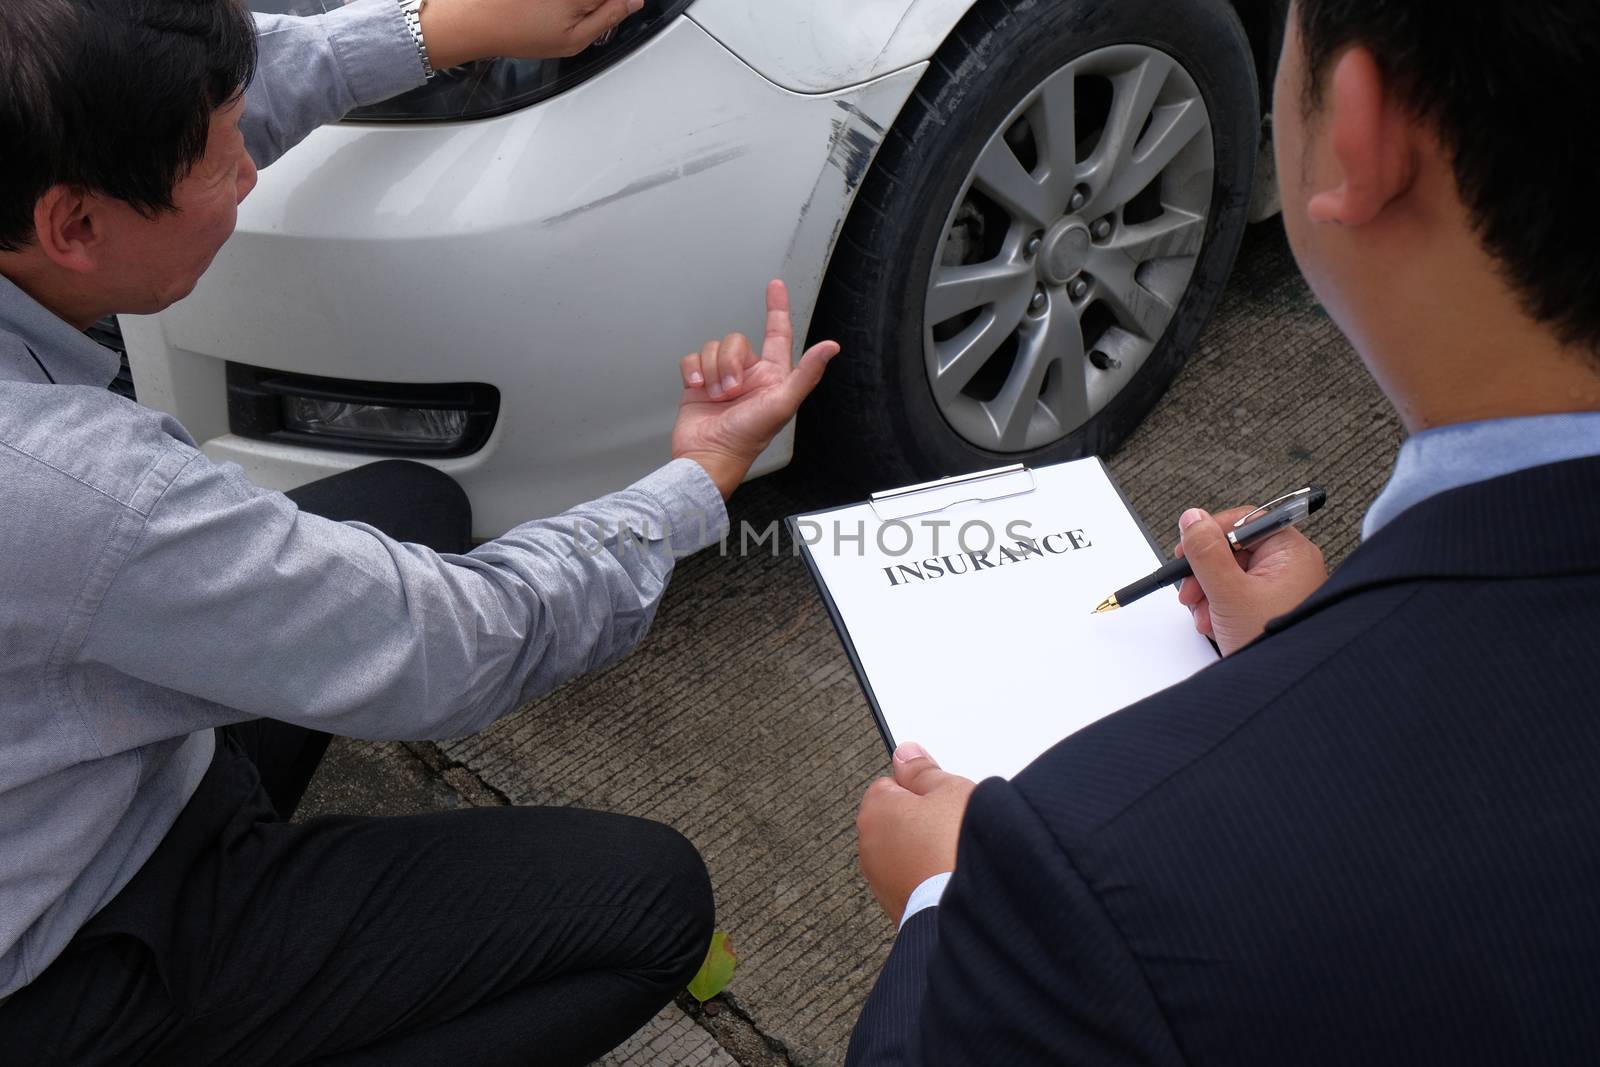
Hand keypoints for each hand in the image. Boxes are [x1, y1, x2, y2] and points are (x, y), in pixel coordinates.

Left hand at [422, 0, 643, 68]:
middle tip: (575, 16)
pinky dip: (559, 7)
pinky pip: (561, 0)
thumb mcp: (574, 40)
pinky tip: (544, 11)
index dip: (618, 5)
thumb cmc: (521, 32)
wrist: (477, 19)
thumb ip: (610, 16)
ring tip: (552, 15)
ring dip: (576, 7)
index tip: (615, 10)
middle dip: (596, 4)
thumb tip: (634, 1)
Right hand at [672, 280, 839, 498]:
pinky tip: (699, 390)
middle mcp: (748, 374)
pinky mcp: (699, 383)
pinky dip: (694, 372)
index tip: (776, 286)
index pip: (777, 333)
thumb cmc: (746, 439)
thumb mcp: (783, 404)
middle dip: (729, 363)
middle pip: (735, 340)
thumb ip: (807, 374)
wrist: (706, 456)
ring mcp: (723, 378)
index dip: (777, 308)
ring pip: (713, 348)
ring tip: (717, 398)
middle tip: (731, 391)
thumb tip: (830, 347)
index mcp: (773, 376)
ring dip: (712, 371)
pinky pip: (693, 359)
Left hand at [856, 743, 975, 924]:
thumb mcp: (949, 790)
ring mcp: (880, 879)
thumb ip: (923, 770)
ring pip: (905, 852)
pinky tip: (951, 877)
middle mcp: (868, 845)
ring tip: (955, 854)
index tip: (941, 794)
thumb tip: (905, 753)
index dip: (920, 788)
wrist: (970, 910)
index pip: (890, 784)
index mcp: (874, 810)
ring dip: (925, 851)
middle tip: (953, 823)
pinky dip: (928, 878)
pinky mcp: (896, 905)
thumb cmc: (955, 848)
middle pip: (897, 820)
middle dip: (922, 820)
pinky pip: (912, 880)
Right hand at [1174, 505, 1327, 655]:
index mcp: (1290, 552)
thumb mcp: (1228, 592)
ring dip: (1208, 592)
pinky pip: (1237, 593)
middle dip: (1205, 573)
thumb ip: (1206, 552)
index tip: (1186, 549)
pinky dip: (1219, 605)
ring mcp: (1281, 587)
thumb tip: (1192, 518)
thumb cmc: (1271, 640)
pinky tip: (1213, 623)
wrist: (1284, 685)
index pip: (1244, 521)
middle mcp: (1289, 565)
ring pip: (1230, 573)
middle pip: (1233, 549)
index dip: (1210, 534)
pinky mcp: (1270, 606)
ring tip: (1205, 615)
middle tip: (1191, 591)